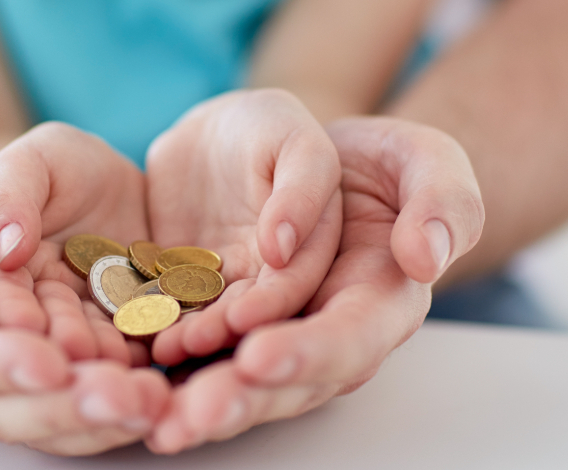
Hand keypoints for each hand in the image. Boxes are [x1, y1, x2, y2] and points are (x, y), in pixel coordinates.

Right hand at [0, 134, 167, 455]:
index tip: (46, 361)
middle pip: (11, 405)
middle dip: (69, 406)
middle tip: (127, 399)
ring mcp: (15, 361)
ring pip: (57, 408)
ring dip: (108, 411)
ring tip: (160, 400)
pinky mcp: (61, 347)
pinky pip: (94, 380)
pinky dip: (130, 386)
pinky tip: (170, 383)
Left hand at [146, 90, 342, 364]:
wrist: (219, 127)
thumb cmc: (273, 126)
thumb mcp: (300, 142)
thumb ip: (305, 188)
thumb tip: (282, 249)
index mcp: (330, 256)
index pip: (309, 293)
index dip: (277, 309)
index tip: (243, 319)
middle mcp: (285, 283)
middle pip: (259, 319)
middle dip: (225, 336)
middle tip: (189, 345)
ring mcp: (236, 287)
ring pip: (217, 320)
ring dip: (190, 337)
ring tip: (160, 346)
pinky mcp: (193, 286)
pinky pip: (177, 306)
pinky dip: (160, 318)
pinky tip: (136, 328)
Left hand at [146, 116, 483, 452]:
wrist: (301, 150)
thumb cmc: (369, 157)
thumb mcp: (419, 156)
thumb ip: (441, 199)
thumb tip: (425, 256)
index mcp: (380, 300)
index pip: (350, 339)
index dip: (308, 353)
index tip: (260, 356)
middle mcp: (322, 329)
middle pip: (285, 379)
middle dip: (237, 399)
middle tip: (189, 417)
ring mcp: (269, 329)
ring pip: (232, 375)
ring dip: (192, 398)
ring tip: (152, 413)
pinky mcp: (221, 314)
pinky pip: (192, 345)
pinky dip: (163, 360)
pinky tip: (127, 370)